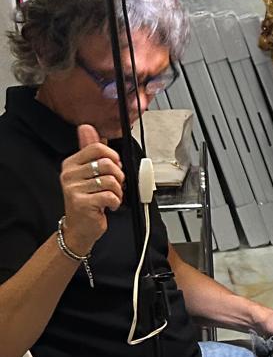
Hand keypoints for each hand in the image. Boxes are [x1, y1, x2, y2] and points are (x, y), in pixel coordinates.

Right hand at [60, 125, 123, 255]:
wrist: (79, 228)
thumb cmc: (87, 200)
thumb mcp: (87, 173)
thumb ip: (89, 150)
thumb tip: (86, 128)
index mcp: (71, 163)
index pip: (97, 147)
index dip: (113, 157)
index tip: (115, 167)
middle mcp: (69, 174)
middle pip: (107, 164)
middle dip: (119, 177)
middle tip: (114, 186)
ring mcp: (74, 188)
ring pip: (111, 180)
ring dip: (118, 191)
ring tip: (111, 197)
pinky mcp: (81, 203)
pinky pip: (110, 195)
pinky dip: (115, 202)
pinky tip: (108, 205)